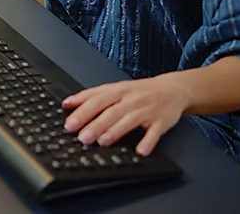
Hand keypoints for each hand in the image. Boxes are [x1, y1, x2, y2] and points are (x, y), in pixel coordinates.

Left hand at [62, 73, 189, 155]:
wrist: (173, 88)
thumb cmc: (139, 91)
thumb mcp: (114, 88)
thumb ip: (90, 95)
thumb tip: (66, 103)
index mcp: (117, 91)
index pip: (96, 101)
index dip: (82, 112)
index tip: (69, 124)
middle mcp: (131, 99)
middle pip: (111, 112)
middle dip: (96, 125)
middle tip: (82, 137)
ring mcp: (147, 110)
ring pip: (130, 120)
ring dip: (116, 131)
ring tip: (103, 142)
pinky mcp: (162, 121)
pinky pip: (155, 132)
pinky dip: (148, 142)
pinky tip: (140, 150)